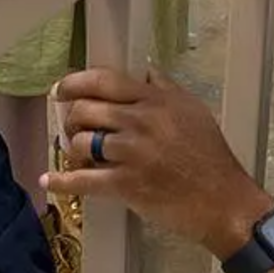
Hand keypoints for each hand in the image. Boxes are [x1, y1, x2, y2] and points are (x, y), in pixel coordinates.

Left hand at [38, 69, 273, 259]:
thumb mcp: (194, 111)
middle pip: (86, 109)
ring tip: (78, 155)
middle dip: (72, 119)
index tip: (62, 89)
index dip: (75, 82)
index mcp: (155, 101)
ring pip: (82, 143)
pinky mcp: (126, 185)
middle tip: (73, 128)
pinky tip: (49, 180)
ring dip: (74, 150)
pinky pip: (84, 180)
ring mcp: (132, 153)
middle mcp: (141, 121)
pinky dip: (62, 181)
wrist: (225, 201)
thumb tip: (144, 71)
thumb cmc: (211, 157)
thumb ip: (166, 89)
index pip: (104, 80)